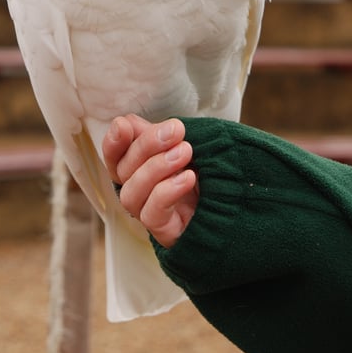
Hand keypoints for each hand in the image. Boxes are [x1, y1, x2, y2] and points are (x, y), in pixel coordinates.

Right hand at [102, 115, 198, 247]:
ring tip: (184, 152)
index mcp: (139, 168)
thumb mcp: (186, 145)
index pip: (114, 156)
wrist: (238, 203)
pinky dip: (167, 191)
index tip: (123, 125)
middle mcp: (138, 191)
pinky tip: (188, 178)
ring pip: (131, 193)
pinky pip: (151, 214)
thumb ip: (159, 135)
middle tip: (175, 130)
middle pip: (122, 170)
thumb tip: (129, 121)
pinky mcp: (164, 232)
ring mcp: (149, 213)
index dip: (113, 141)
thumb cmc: (210, 172)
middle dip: (146, 145)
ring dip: (157, 167)